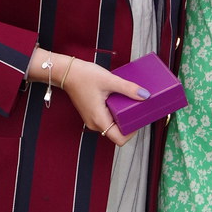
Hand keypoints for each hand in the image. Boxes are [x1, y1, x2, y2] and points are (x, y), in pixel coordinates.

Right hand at [28, 49, 149, 144]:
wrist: (66, 72)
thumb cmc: (83, 76)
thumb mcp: (109, 80)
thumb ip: (128, 88)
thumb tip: (144, 95)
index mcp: (99, 120)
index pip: (119, 139)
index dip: (132, 132)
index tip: (138, 119)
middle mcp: (94, 123)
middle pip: (117, 132)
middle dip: (128, 122)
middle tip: (136, 107)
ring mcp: (92, 119)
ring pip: (112, 124)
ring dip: (121, 115)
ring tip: (127, 100)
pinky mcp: (92, 113)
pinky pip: (107, 117)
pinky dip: (115, 111)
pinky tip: (118, 98)